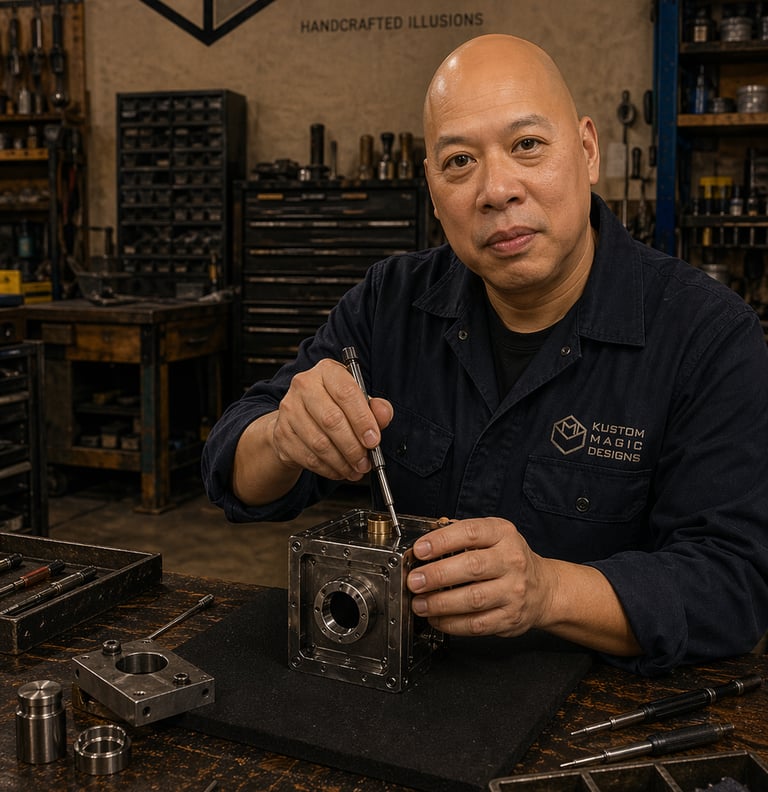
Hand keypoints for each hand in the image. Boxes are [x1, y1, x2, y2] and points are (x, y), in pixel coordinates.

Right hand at [270, 358, 392, 481]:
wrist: (299, 417)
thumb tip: (384, 415)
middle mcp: (304, 385)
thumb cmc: (333, 405)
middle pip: (332, 420)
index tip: (374, 440)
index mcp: (327, 371)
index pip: (346, 393)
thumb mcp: (359, 401)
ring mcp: (289, 409)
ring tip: (356, 469)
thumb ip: (375, 408)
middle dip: (353, 447)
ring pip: (320, 443)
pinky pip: (308, 457)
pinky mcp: (282, 433)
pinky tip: (340, 470)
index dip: (362, 420)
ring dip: (342, 462)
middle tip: (366, 461)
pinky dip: (328, 469)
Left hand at [406, 517, 553, 637]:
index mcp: (503, 534)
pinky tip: (436, 619)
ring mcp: (513, 591)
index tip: (420, 550)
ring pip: (473, 599)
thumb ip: (461, 533)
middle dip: (437, 575)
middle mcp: (512, 561)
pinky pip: (477, 624)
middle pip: (471, 567)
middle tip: (414, 581)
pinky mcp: (510, 617)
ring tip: (419, 604)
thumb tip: (428, 537)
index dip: (442, 541)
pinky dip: (452, 624)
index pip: (470, 532)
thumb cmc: (509, 559)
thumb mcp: (493, 536)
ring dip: (440, 603)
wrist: (544, 589)